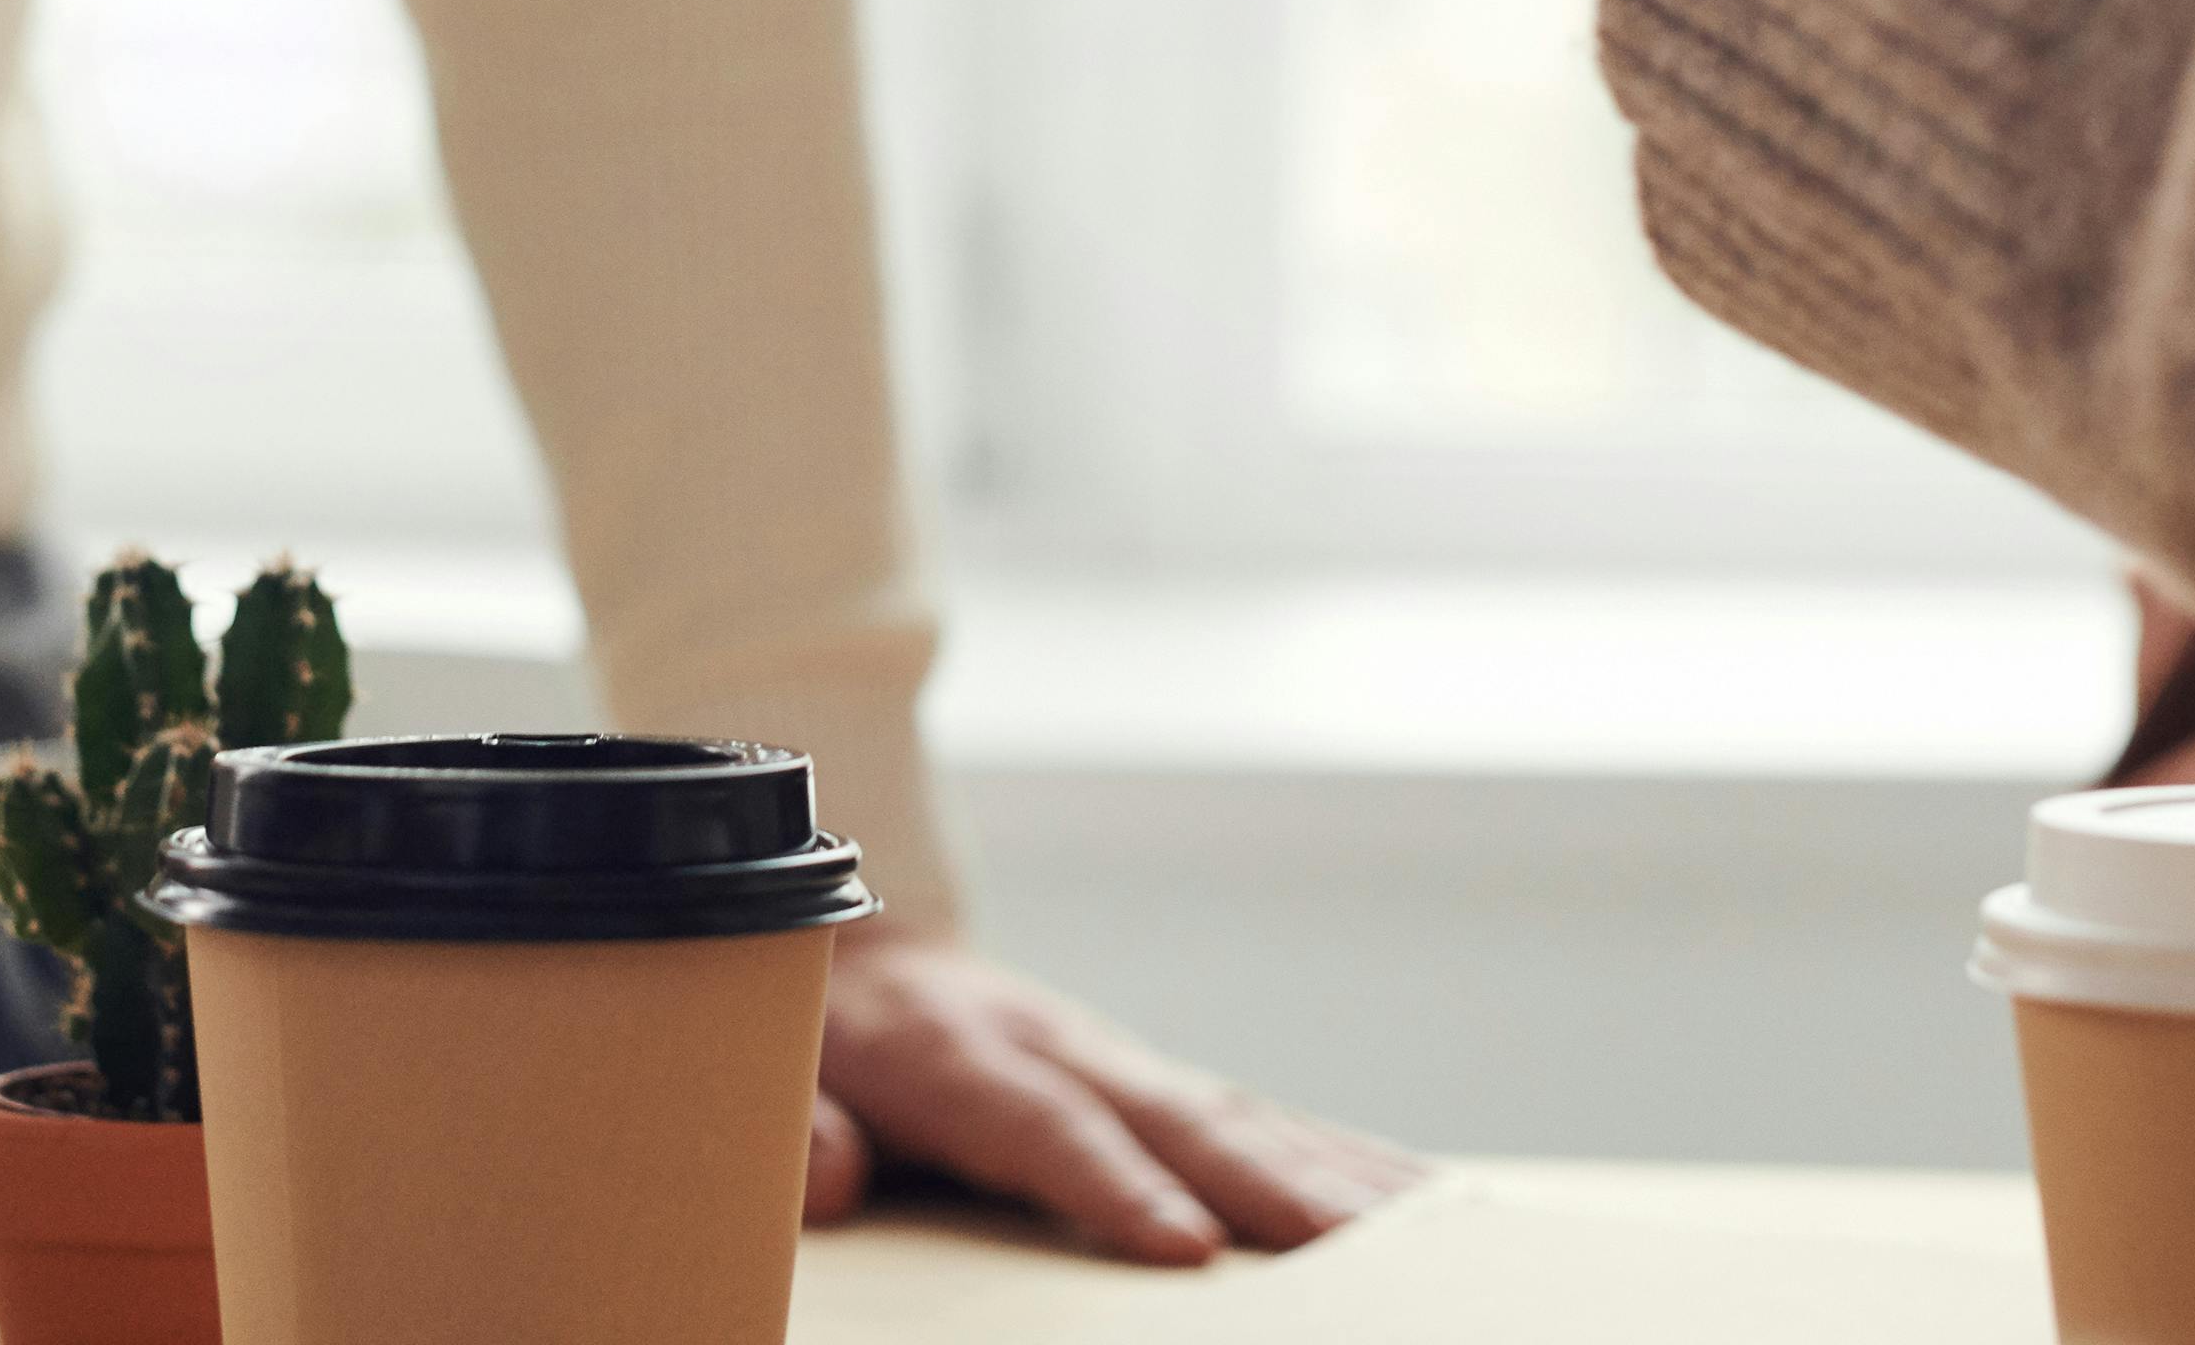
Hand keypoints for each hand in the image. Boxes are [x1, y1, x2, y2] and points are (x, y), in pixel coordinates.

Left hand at [813, 928, 1421, 1265]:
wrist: (855, 945)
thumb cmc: (810, 1034)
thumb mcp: (767, 1070)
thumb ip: (793, 1125)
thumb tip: (831, 1179)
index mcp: (954, 1054)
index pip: (1042, 1127)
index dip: (1112, 1186)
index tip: (1184, 1247)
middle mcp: (1059, 1046)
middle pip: (1177, 1119)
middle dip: (1268, 1187)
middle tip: (1352, 1250)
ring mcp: (1121, 1061)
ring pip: (1242, 1117)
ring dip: (1334, 1176)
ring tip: (1427, 1232)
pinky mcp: (1159, 1084)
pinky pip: (1264, 1122)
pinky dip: (1346, 1160)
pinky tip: (1421, 1199)